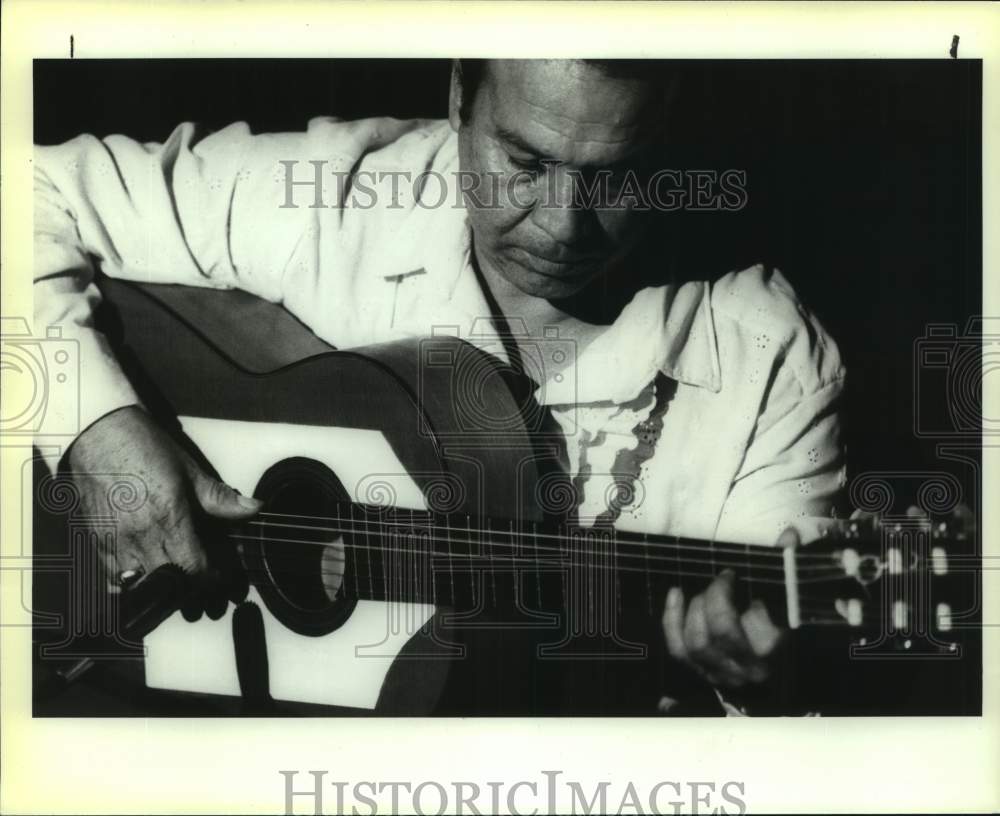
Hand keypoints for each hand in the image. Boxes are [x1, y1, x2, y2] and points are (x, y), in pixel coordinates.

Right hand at [64, 405, 260, 617]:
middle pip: (170, 586)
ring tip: (173, 579)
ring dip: (159, 589)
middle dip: (190, 590)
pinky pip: (112, 580)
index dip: (212, 580)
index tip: (220, 577)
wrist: (98, 434)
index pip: (195, 569)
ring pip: (140, 588)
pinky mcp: (95, 543)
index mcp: (169, 518)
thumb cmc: (145, 449)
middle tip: (201, 582)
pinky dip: (130, 583)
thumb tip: (254, 509)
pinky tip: (144, 571)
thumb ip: (220, 498)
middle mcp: (140, 536)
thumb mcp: (189, 471)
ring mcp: (114, 543)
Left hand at [661, 529, 795, 689]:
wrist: (760, 656)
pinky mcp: (699, 672)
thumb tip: (789, 534)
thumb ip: (785, 566)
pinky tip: (676, 595)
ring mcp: (722, 673)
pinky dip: (672, 620)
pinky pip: (678, 649)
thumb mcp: (781, 595)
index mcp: (773, 646)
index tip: (729, 573)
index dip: (732, 595)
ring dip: (694, 609)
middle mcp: (748, 666)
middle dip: (714, 598)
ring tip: (701, 592)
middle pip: (722, 632)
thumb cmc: (772, 617)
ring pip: (698, 643)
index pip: (753, 623)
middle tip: (718, 580)